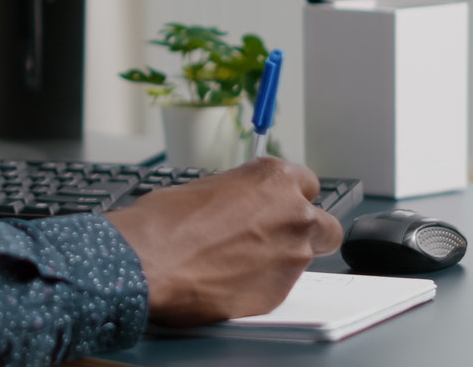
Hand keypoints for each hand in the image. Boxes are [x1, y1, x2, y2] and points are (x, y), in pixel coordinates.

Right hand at [104, 156, 344, 327]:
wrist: (147, 263)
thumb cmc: (163, 223)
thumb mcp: (203, 188)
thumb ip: (239, 195)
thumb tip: (241, 205)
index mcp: (274, 179)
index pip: (308, 182)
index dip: (290, 197)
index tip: (278, 205)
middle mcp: (293, 215)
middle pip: (324, 225)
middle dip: (303, 232)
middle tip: (270, 238)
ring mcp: (292, 257)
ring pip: (303, 259)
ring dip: (279, 259)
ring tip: (236, 262)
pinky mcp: (280, 293)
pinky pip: (280, 287)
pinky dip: (262, 285)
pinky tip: (229, 281)